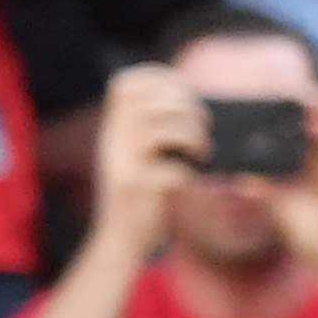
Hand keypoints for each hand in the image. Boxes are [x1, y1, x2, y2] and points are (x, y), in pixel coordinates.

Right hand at [89, 63, 207, 259]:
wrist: (120, 239)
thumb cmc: (141, 195)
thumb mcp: (137, 155)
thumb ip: (150, 129)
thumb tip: (190, 104)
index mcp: (113, 130)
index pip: (126, 84)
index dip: (160, 77)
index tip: (186, 91)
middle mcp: (113, 142)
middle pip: (149, 102)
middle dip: (187, 108)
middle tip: (204, 127)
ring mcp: (122, 165)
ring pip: (158, 129)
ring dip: (192, 136)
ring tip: (202, 152)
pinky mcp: (136, 190)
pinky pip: (170, 169)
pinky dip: (187, 171)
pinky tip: (190, 178)